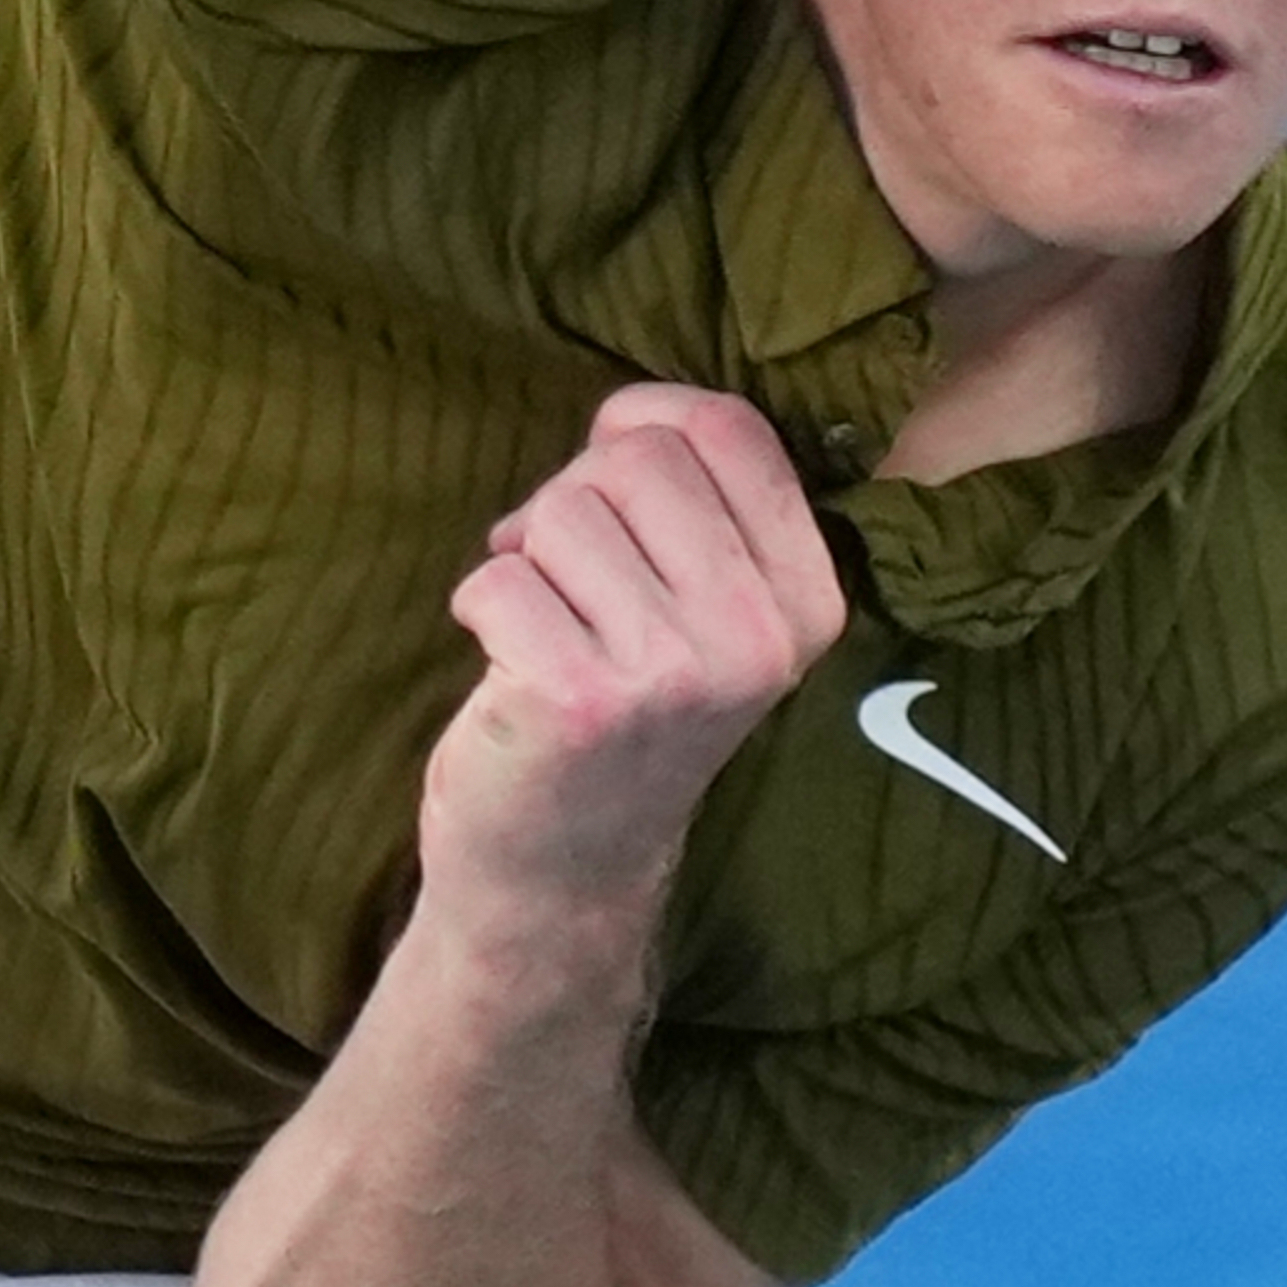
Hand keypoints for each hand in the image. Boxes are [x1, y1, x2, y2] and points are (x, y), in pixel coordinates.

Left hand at [428, 386, 848, 919]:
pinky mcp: (580, 695)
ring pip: (560, 513)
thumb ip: (696, 502)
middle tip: (572, 584)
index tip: (614, 488)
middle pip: (635, 458)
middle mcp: (756, 635)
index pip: (727, 427)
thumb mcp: (710, 609)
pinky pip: (497, 577)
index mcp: (806, 598)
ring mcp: (672, 670)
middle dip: (574, 500)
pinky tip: (510, 670)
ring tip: (547, 630)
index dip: (643, 425)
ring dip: (526, 562)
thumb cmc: (625, 707)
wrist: (567, 867)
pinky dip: (481, 608)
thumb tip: (621, 418)